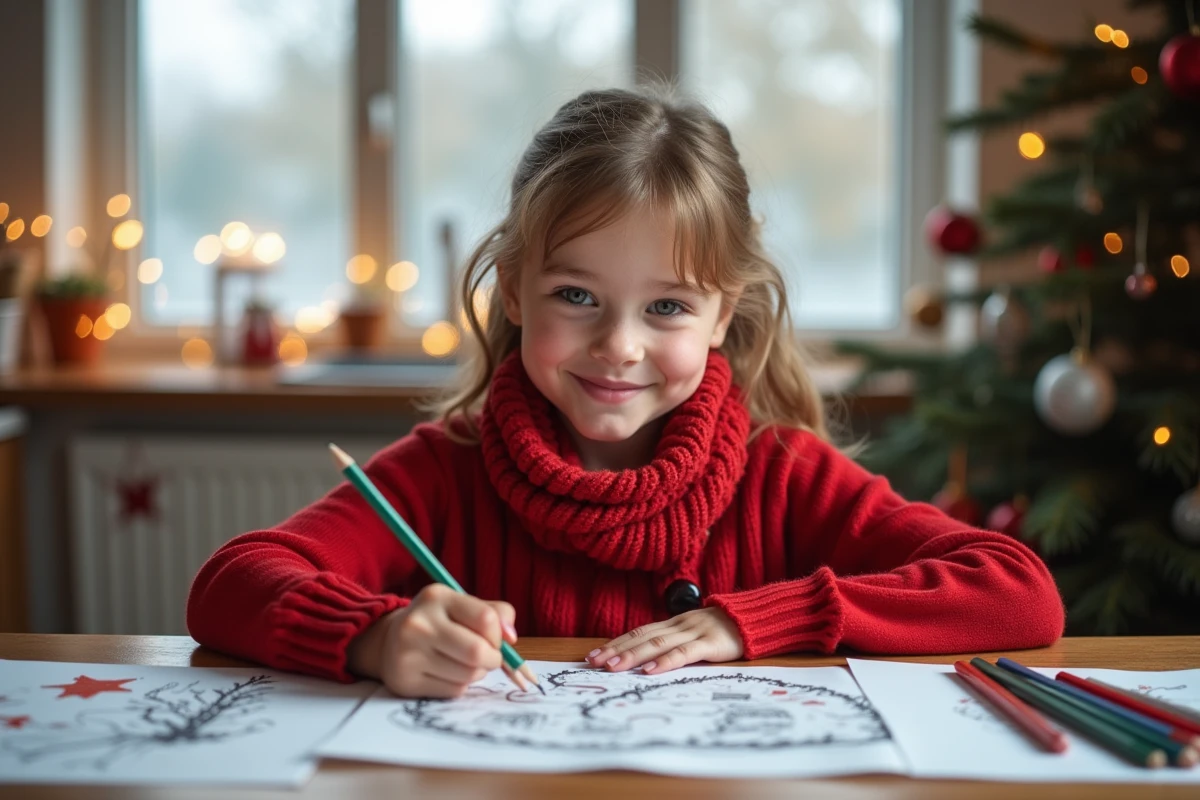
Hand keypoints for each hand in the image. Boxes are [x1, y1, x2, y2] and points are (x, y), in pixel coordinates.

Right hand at [347, 584, 516, 697]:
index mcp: (437, 597)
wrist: (389, 641)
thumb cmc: (439, 622)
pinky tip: (447, 674)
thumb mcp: (463, 607)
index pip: (486, 619)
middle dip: (493, 660)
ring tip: (466, 664)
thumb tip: (511, 638)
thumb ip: (495, 614)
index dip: (499, 636)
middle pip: (477, 651)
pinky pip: (453, 690)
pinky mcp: (405, 681)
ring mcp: (408, 654)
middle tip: (490, 659)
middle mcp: (418, 623)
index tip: (496, 640)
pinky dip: (460, 685)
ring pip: (468, 675)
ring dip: (478, 673)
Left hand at [584, 607, 743, 674]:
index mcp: (673, 623)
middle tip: (593, 661)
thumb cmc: (723, 630)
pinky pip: (684, 653)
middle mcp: (678, 625)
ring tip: (613, 666)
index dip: (615, 642)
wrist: (755, 619)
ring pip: (658, 643)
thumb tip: (646, 658)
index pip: (638, 632)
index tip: (593, 654)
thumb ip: (673, 642)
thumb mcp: (693, 634)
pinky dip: (665, 662)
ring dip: (633, 655)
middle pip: (642, 637)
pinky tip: (649, 671)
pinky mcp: (710, 643)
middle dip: (616, 649)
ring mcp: (694, 632)